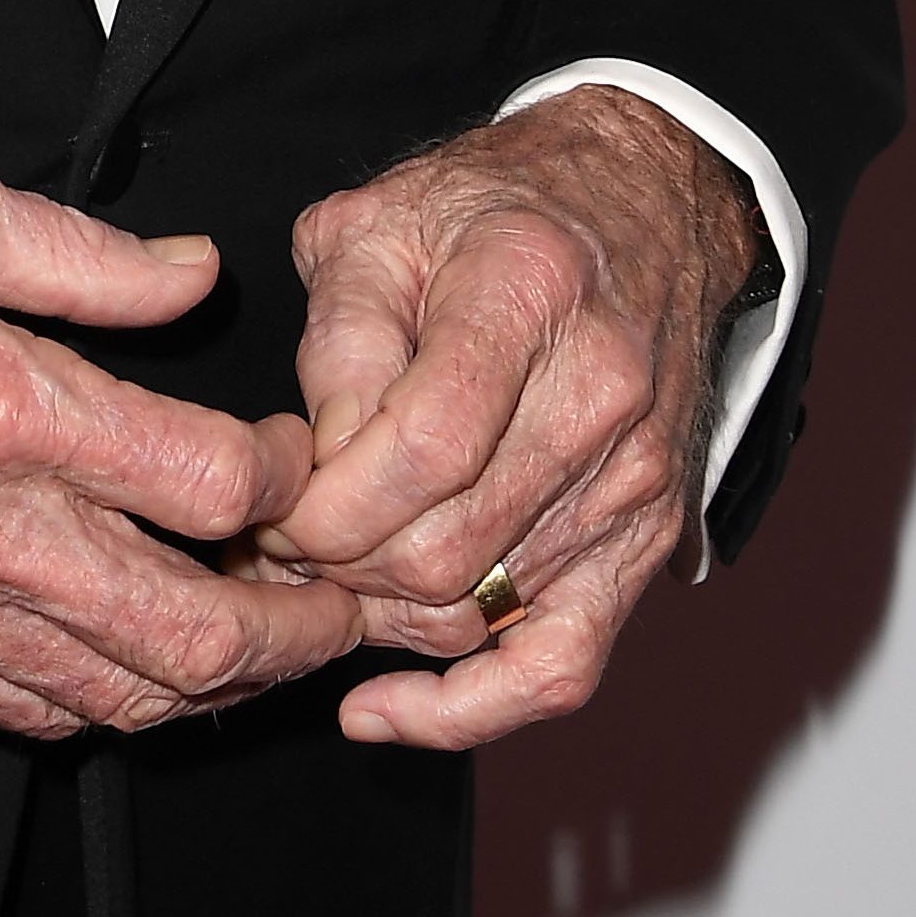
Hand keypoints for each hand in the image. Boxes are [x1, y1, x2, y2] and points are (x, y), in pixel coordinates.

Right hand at [0, 120, 360, 739]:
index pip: (211, 483)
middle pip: (194, 634)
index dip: (295, 476)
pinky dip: (117, 699)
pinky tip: (150, 655)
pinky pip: (35, 714)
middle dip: (301, 625)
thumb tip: (191, 276)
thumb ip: (73, 245)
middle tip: (348, 591)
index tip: (304, 449)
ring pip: (125, 697)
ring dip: (223, 678)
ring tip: (273, 630)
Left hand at [263, 89, 767, 752]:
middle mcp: (599, 396)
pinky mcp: (647, 542)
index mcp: (527, 293)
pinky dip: (466, 710)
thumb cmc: (496, 210)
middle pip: (446, 549)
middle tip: (275, 544)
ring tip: (321, 577)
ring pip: (481, 614)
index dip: (323, 506)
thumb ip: (338, 339)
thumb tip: (320, 467)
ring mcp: (633, 481)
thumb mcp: (379, 221)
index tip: (269, 506)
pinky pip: (561, 669)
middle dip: (334, 566)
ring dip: (377, 616)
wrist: (643, 206)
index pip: (419, 451)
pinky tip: (380, 707)